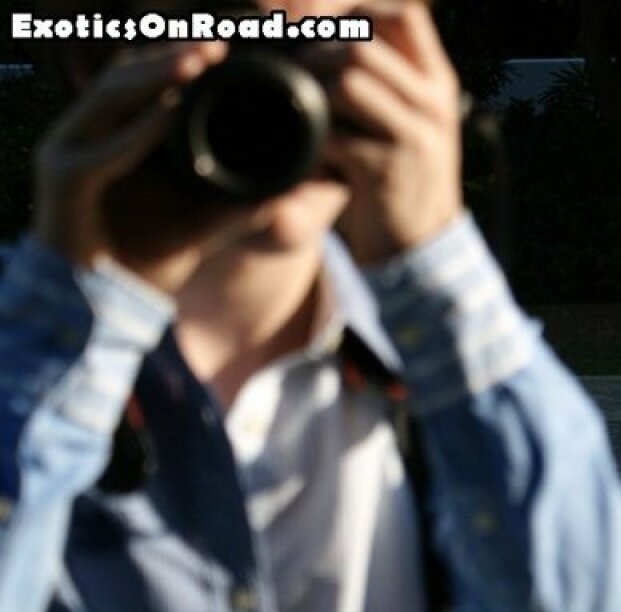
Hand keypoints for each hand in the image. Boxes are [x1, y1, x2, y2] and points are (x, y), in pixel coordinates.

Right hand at [34, 42, 266, 292]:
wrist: (107, 303)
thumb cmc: (151, 258)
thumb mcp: (210, 219)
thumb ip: (248, 199)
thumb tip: (302, 185)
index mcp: (122, 131)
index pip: (148, 77)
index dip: (182, 56)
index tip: (229, 47)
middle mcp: (90, 132)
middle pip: (128, 73)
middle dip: (172, 55)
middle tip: (217, 44)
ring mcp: (70, 151)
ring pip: (110, 96)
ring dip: (156, 76)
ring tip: (198, 61)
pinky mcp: (63, 183)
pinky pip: (101, 150)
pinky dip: (136, 131)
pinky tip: (169, 115)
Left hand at [308, 0, 464, 265]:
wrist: (422, 245)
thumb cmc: (404, 176)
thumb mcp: (413, 118)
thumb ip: (390, 76)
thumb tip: (331, 24)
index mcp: (439, 83)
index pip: (405, 16)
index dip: (357, 14)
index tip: (325, 36)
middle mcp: (433, 104)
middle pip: (362, 45)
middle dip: (317, 56)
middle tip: (298, 79)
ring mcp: (414, 138)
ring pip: (349, 82)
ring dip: (311, 93)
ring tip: (302, 114)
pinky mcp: (388, 172)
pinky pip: (334, 136)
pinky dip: (309, 142)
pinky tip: (307, 155)